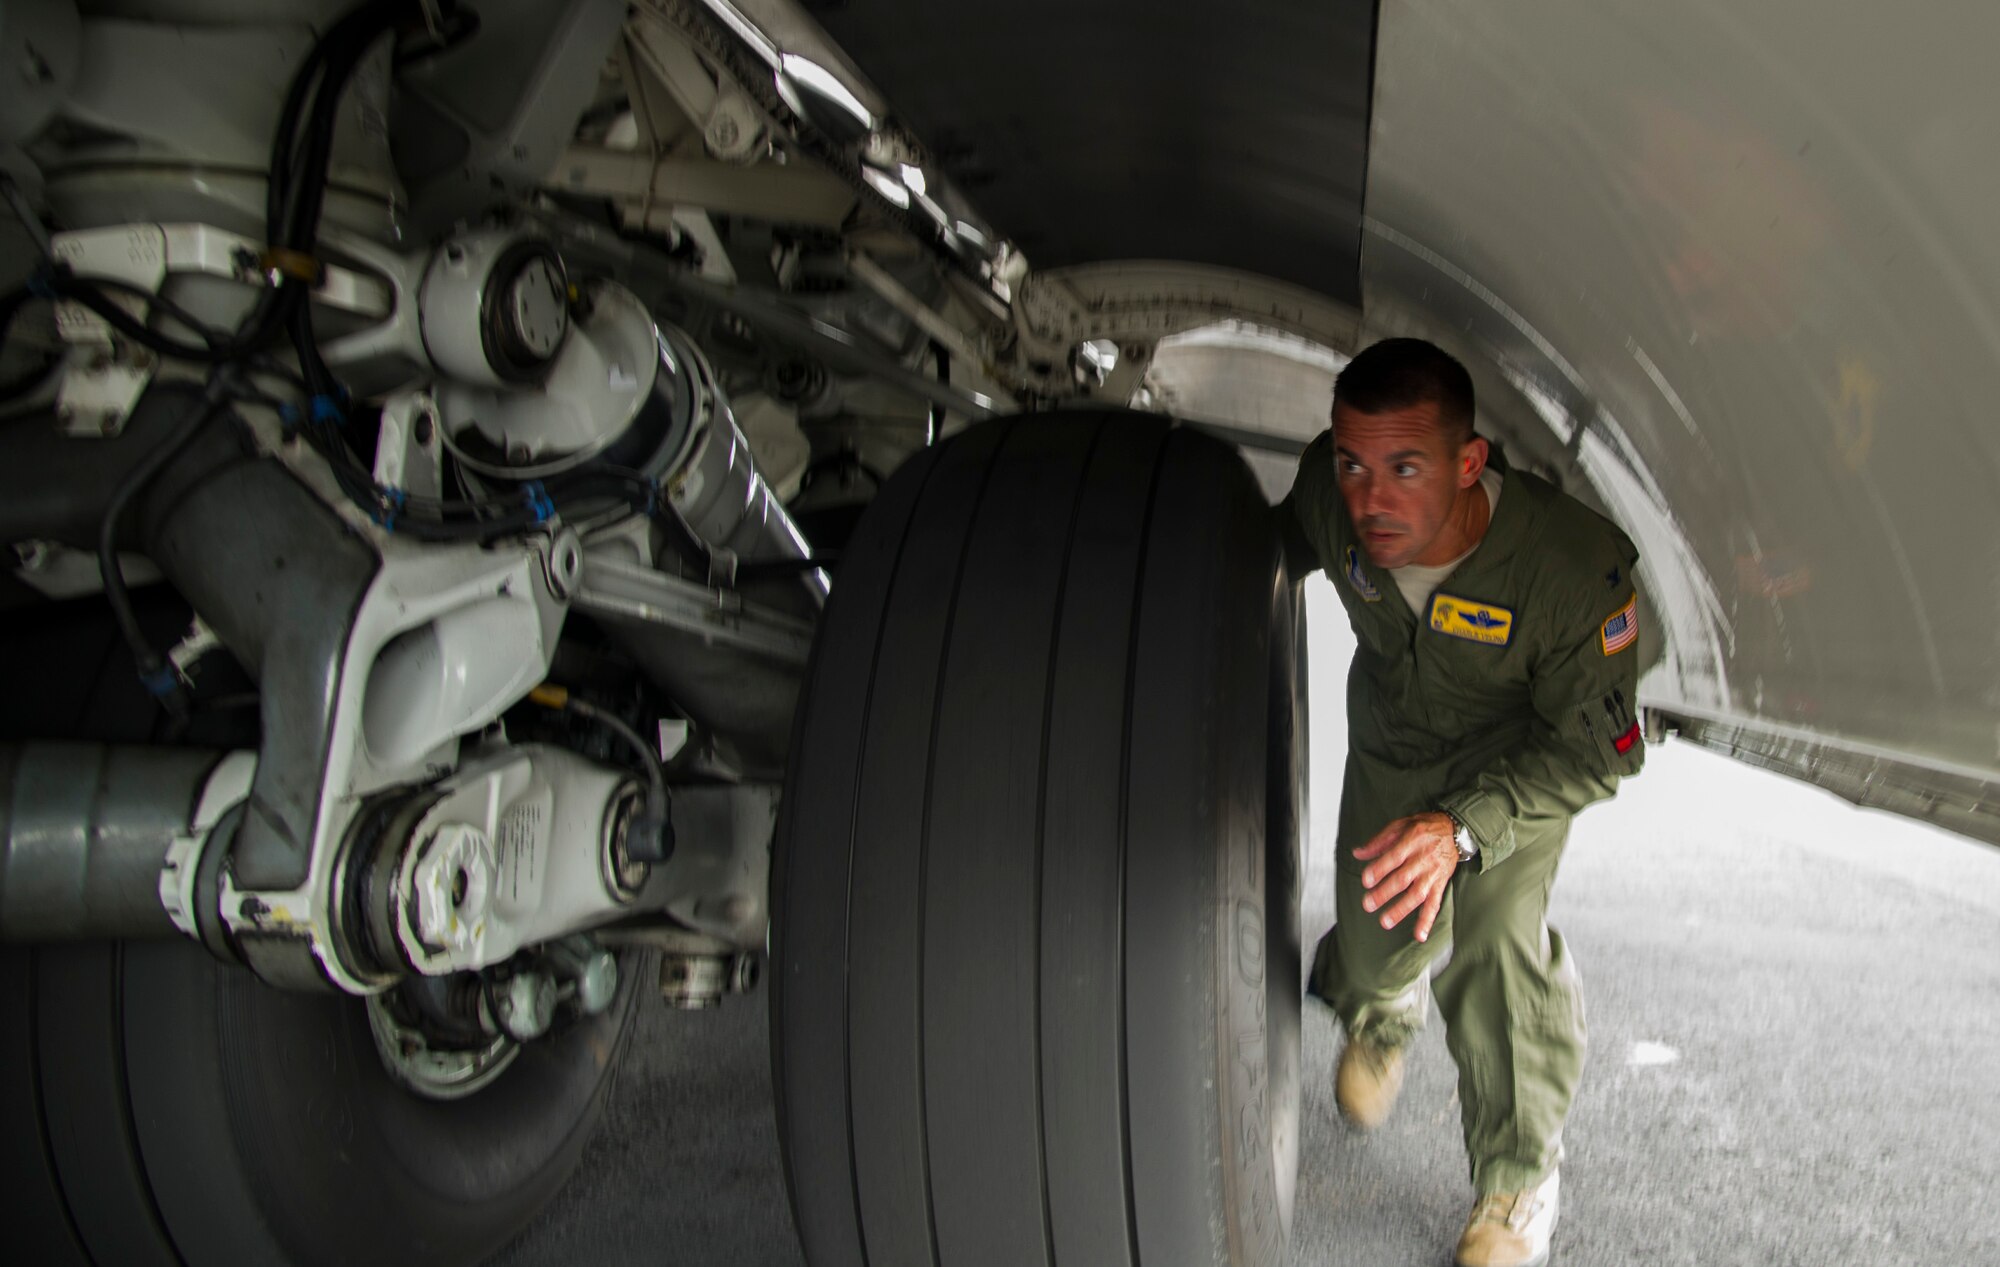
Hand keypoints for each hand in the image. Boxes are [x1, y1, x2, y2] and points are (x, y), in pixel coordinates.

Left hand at [1353, 812, 1460, 942]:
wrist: (1454, 831)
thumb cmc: (1424, 827)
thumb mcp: (1401, 825)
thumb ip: (1379, 841)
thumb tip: (1358, 853)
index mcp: (1412, 841)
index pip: (1394, 857)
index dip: (1380, 869)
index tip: (1366, 881)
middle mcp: (1423, 859)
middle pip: (1403, 879)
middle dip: (1384, 893)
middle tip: (1368, 904)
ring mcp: (1432, 874)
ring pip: (1417, 895)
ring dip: (1401, 910)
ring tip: (1385, 922)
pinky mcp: (1440, 884)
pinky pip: (1434, 904)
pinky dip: (1427, 921)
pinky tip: (1419, 935)